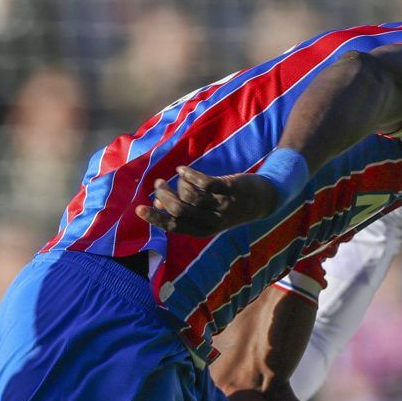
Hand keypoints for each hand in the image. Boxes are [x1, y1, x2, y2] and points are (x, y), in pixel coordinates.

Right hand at [141, 166, 282, 236]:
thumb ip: (184, 211)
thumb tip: (159, 205)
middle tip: (158, 184)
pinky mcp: (229, 189)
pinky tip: (182, 170)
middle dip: (164, 195)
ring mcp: (222, 205)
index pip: (175, 226)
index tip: (139, 209)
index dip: (156, 218)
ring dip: (177, 183)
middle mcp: (212, 221)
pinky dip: (189, 174)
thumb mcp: (207, 215)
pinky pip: (204, 182)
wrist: (263, 200)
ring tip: (175, 176)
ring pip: (190, 195)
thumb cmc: (229, 207)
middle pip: (179, 210)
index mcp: (203, 230)